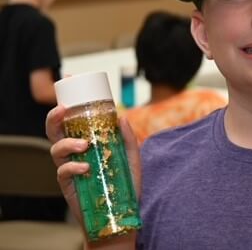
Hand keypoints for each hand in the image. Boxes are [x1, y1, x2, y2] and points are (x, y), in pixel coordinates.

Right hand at [46, 105, 140, 248]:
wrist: (121, 214)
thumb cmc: (125, 185)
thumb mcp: (132, 159)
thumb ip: (128, 139)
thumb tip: (122, 117)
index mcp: (87, 144)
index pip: (71, 124)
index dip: (65, 112)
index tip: (66, 102)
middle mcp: (74, 154)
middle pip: (55, 133)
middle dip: (54, 120)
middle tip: (62, 112)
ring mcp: (69, 169)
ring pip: (55, 150)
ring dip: (67, 144)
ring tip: (84, 146)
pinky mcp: (68, 186)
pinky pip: (62, 173)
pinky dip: (72, 167)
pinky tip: (84, 168)